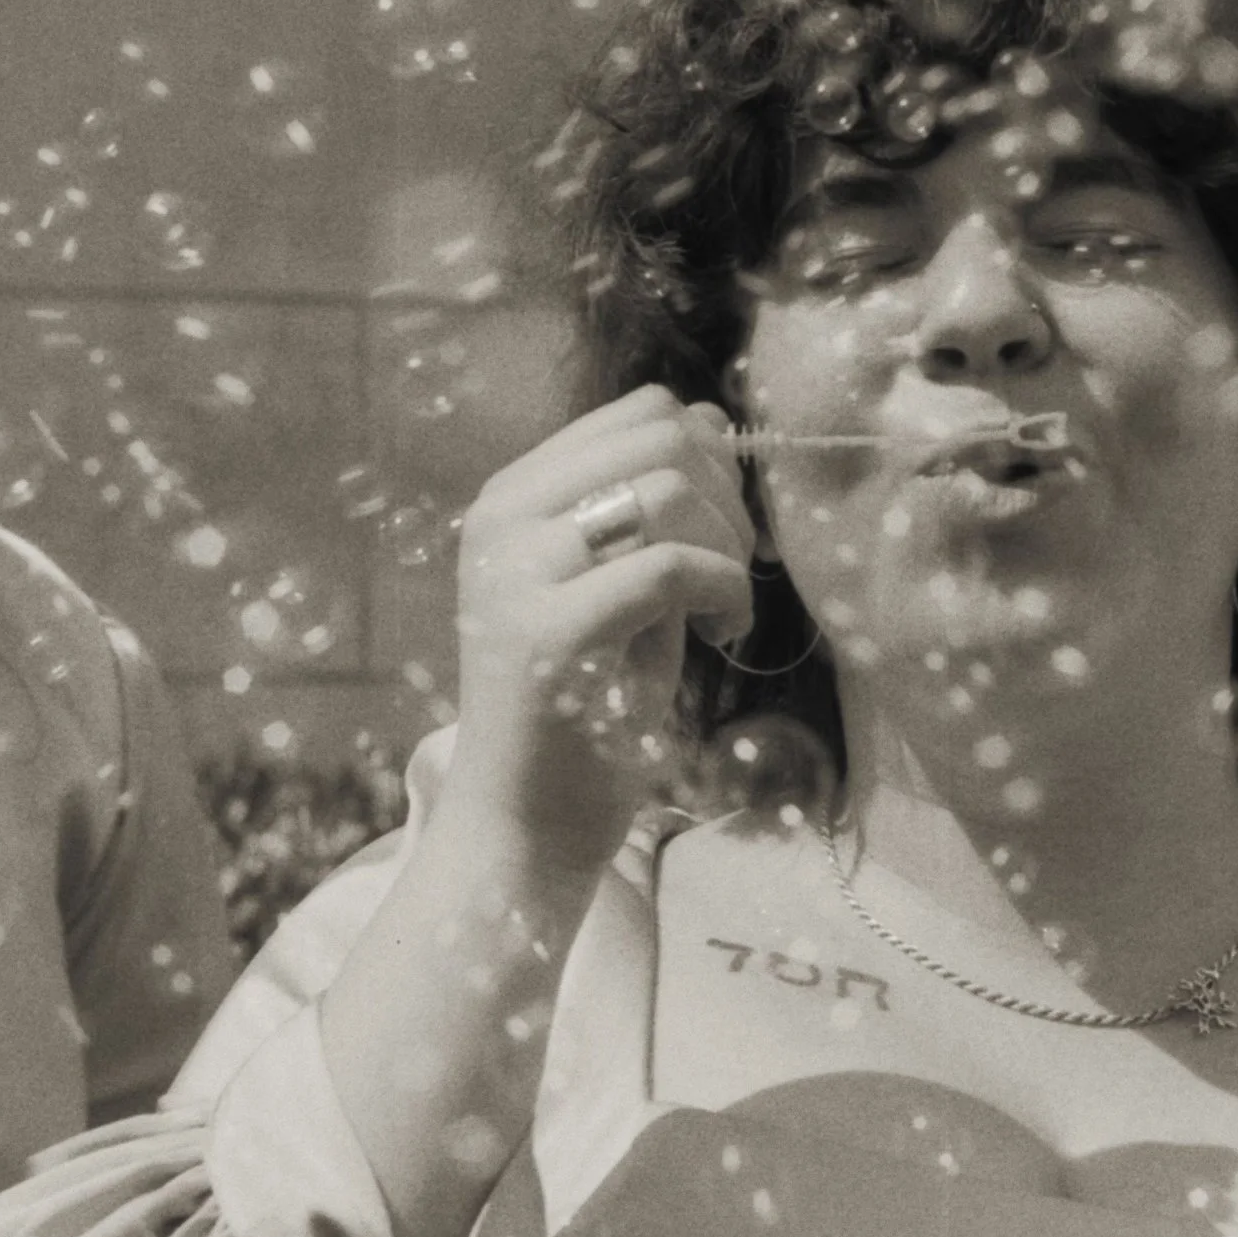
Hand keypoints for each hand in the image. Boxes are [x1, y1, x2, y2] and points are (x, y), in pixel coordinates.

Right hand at [440, 384, 753, 866]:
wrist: (524, 824)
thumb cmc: (583, 711)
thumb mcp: (619, 587)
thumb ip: (655, 510)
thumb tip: (711, 420)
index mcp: (512, 499)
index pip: (639, 412)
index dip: (712, 461)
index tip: (724, 533)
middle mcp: (502, 520)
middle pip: (662, 436)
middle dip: (728, 497)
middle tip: (735, 571)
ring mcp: (516, 572)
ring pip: (667, 490)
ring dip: (728, 547)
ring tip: (725, 612)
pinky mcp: (548, 632)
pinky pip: (672, 568)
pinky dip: (725, 593)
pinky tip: (722, 637)